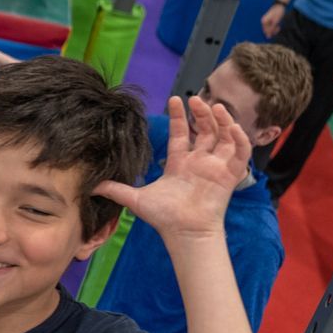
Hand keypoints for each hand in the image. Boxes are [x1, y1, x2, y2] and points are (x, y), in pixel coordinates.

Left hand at [96, 96, 249, 242]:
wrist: (184, 233)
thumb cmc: (164, 218)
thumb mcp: (135, 199)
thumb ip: (116, 189)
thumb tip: (92, 185)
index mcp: (179, 163)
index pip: (181, 133)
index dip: (179, 116)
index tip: (175, 99)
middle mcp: (199, 162)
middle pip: (205, 130)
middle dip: (202, 113)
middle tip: (196, 99)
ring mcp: (215, 167)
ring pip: (224, 136)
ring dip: (222, 120)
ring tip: (215, 106)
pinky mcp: (229, 175)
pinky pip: (240, 153)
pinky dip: (240, 139)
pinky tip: (233, 128)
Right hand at [260, 4, 284, 37]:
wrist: (280, 5)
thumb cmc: (278, 13)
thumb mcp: (276, 22)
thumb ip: (271, 29)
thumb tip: (267, 37)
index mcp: (264, 21)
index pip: (266, 31)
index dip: (272, 32)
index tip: (278, 29)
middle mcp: (263, 21)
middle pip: (267, 30)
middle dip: (273, 30)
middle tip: (278, 28)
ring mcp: (265, 21)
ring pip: (269, 28)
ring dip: (273, 29)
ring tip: (278, 26)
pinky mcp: (268, 20)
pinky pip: (270, 26)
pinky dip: (274, 26)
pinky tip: (277, 25)